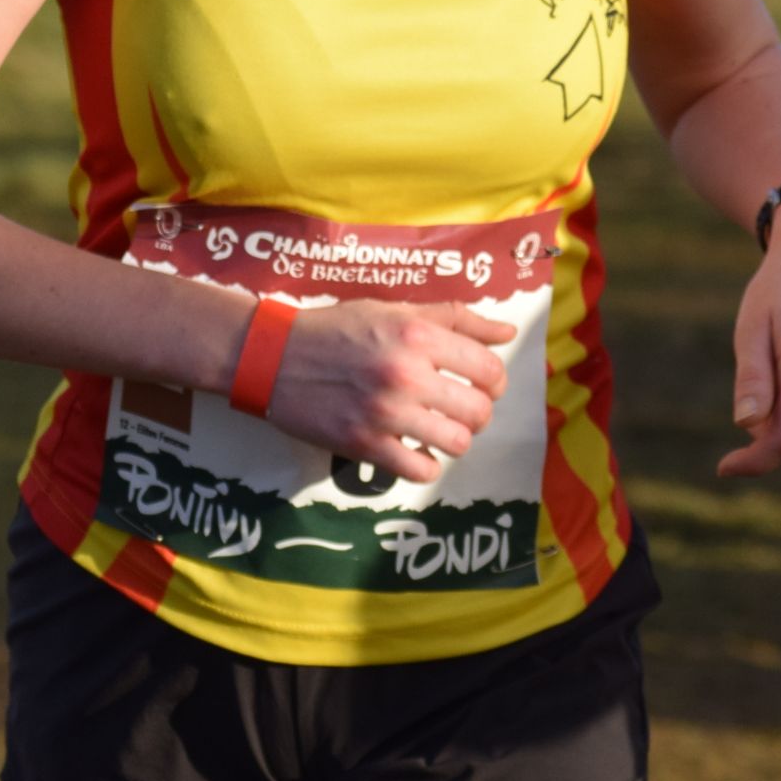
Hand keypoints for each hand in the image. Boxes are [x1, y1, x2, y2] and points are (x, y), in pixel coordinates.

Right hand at [257, 300, 515, 486]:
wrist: (273, 357)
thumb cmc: (337, 329)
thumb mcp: (394, 310)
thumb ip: (454, 318)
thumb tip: (507, 331)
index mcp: (416, 335)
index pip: (488, 369)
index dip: (494, 381)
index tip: (481, 384)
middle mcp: (406, 374)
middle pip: (478, 410)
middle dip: (477, 412)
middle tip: (459, 408)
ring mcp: (385, 413)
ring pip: (456, 443)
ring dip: (453, 439)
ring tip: (436, 429)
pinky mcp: (364, 445)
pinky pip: (421, 471)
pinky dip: (424, 464)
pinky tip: (413, 449)